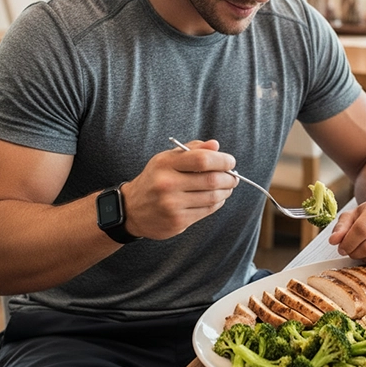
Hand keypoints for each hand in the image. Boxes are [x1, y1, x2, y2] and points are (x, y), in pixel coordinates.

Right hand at [121, 139, 237, 239]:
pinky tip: (217, 198)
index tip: (230, 162)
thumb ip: (192, 149)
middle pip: (211, 180)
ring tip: (228, 187)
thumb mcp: (167, 159)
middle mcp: (167, 184)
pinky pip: (207, 211)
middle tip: (234, 177)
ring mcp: (172, 205)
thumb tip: (216, 145)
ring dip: (226, 191)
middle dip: (229, 178)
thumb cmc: (155, 179)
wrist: (131, 209)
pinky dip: (218, 203)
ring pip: (212, 197)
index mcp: (165, 164)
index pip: (202, 159)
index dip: (222, 160)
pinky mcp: (177, 221)